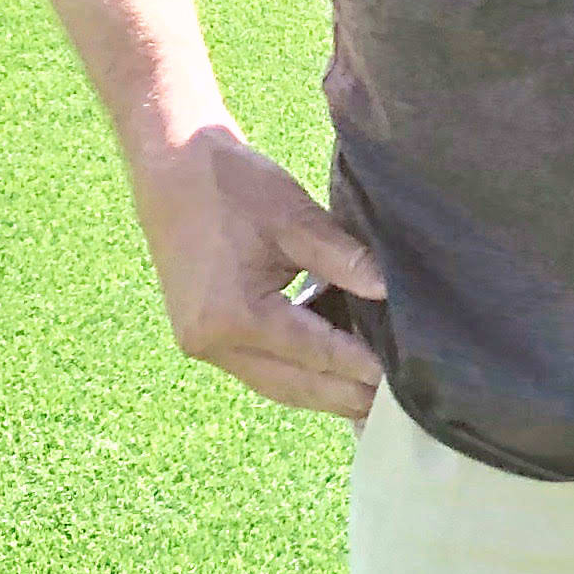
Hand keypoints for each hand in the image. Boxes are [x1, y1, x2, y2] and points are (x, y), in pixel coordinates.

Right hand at [125, 125, 387, 417]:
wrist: (170, 167)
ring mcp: (202, 345)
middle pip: (293, 385)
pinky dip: (296, 374)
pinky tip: (331, 372)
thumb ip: (343, 257)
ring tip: (370, 398)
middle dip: (343, 395)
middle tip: (395, 407)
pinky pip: (258, 369)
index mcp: (234, 316)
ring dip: (321, 392)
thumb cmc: (231, 185)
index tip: (403, 377)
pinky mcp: (202, 336)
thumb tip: (388, 291)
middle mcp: (213, 343)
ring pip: (274, 384)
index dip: (359, 365)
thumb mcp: (294, 216)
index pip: (313, 352)